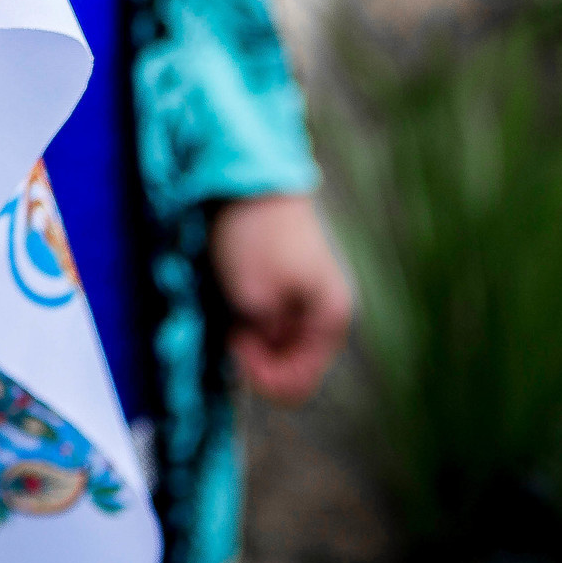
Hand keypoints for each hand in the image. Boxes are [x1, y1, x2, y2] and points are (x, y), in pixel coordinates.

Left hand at [209, 193, 351, 405]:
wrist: (253, 179)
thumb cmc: (255, 238)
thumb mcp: (254, 298)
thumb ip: (264, 339)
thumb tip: (268, 353)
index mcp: (330, 320)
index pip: (299, 383)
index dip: (262, 376)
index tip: (235, 343)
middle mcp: (327, 312)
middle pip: (291, 364)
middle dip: (258, 359)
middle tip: (231, 329)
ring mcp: (308, 297)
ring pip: (279, 343)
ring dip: (253, 339)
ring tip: (232, 311)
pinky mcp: (288, 282)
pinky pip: (272, 319)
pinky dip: (252, 320)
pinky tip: (235, 299)